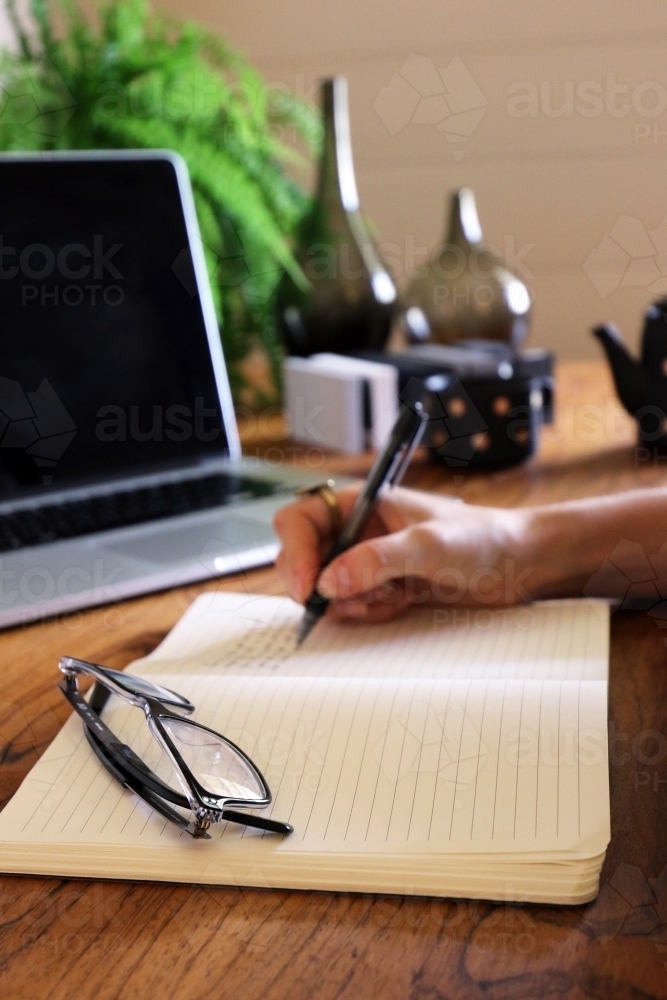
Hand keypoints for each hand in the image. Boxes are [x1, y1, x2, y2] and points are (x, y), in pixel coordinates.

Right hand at [273, 484, 532, 623]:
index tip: (310, 587)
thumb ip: (377, 561)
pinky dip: (369, 612)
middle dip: (319, 585)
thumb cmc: (481, 537)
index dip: (297, 551)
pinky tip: (402, 603)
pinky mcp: (381, 586)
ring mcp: (367, 560)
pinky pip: (352, 606)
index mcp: (362, 502)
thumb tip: (329, 582)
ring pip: (326, 588)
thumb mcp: (428, 546)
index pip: (301, 519)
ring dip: (350, 603)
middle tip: (346, 604)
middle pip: (303, 557)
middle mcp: (357, 529)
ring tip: (390, 598)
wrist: (519, 564)